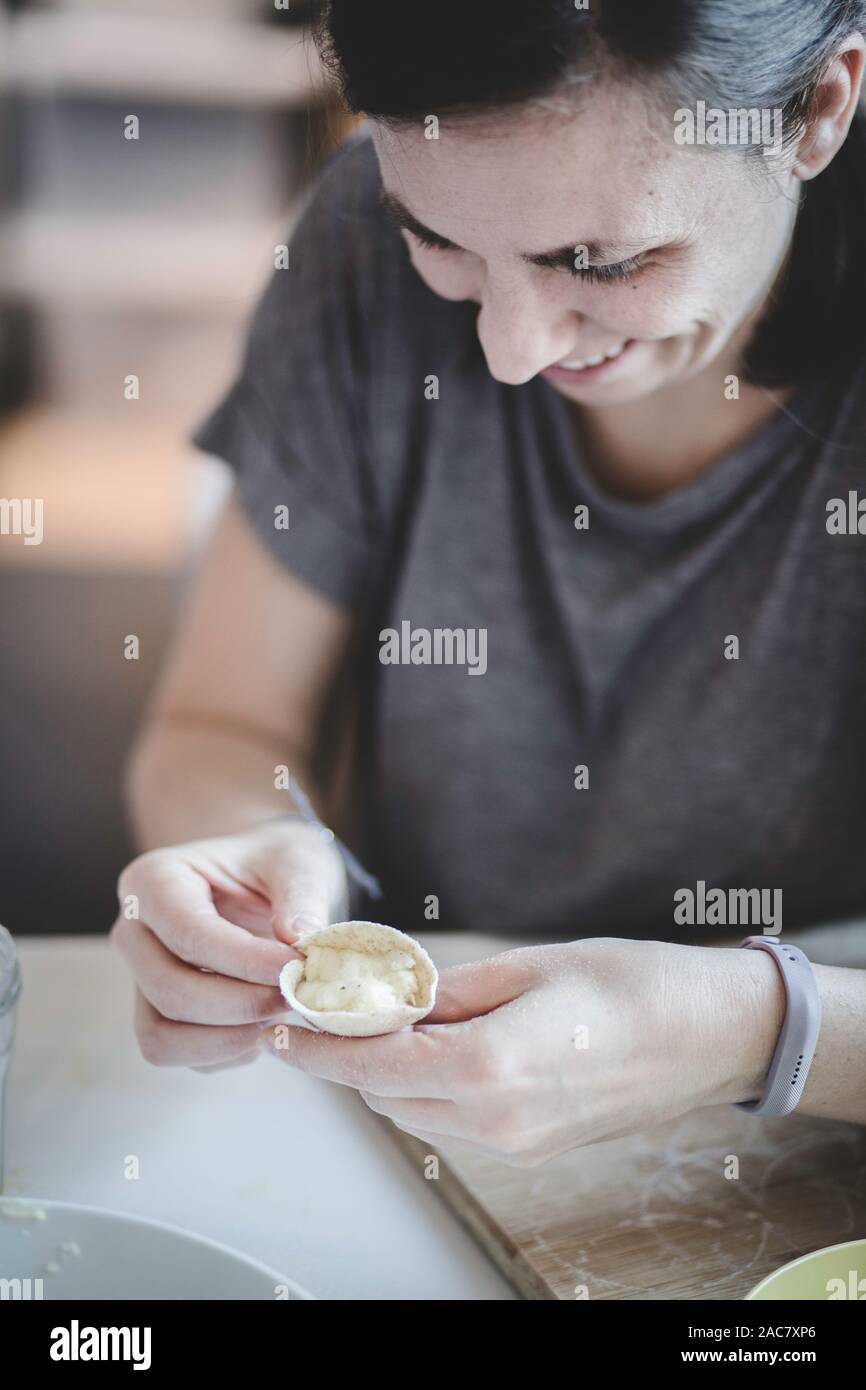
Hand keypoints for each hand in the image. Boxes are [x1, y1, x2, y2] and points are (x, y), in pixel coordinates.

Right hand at [111, 821, 347, 1070]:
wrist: (263, 880)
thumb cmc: (274, 865)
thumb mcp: (296, 860)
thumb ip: (301, 893)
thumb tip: (300, 938)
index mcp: (153, 880)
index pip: (188, 934)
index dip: (244, 961)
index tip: (295, 967)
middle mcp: (134, 932)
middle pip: (169, 991)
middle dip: (241, 1004)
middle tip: (295, 994)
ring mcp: (139, 978)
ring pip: (162, 1036)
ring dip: (228, 1038)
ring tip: (278, 1013)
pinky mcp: (157, 1013)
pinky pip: (179, 1054)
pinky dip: (225, 1051)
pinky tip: (263, 1024)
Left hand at [262, 936, 784, 1164]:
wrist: (710, 1035)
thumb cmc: (631, 986)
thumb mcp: (529, 967)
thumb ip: (449, 993)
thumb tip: (389, 997)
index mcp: (490, 1070)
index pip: (374, 1068)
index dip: (318, 1049)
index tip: (279, 1028)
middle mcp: (498, 1122)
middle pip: (388, 1098)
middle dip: (348, 1059)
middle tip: (324, 1011)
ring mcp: (518, 1143)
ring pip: (419, 1115)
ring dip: (388, 1075)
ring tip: (379, 1022)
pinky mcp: (535, 1146)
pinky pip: (456, 1123)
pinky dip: (427, 1088)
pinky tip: (433, 1045)